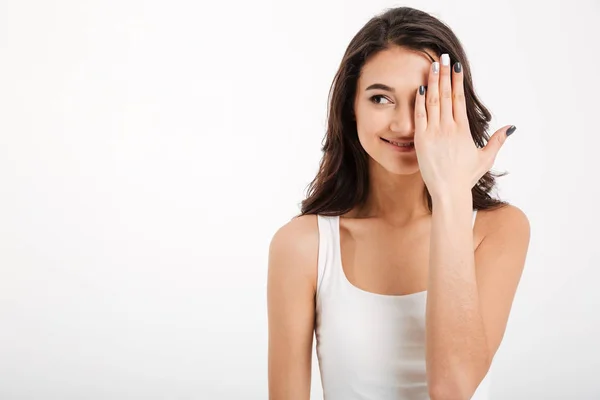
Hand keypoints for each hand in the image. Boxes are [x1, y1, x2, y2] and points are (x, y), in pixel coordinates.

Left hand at [413, 53, 515, 198]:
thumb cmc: (465, 177)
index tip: (456, 66)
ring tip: (431, 66)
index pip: (459, 98)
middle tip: (443, 57)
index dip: (457, 80)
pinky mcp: (421, 140)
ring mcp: (434, 133)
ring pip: (433, 102)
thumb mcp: (485, 158)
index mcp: (463, 130)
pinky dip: (420, 102)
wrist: (448, 191)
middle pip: (445, 95)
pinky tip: (420, 88)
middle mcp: (448, 128)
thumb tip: (511, 127)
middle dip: (444, 74)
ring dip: (432, 82)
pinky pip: (420, 116)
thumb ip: (497, 141)